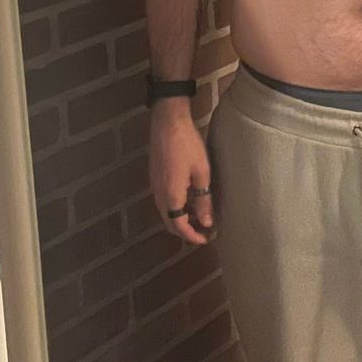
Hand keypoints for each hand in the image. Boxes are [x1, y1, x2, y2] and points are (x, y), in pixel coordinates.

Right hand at [149, 108, 215, 245]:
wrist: (168, 122)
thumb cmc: (188, 145)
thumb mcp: (201, 172)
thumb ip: (203, 199)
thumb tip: (207, 222)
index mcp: (170, 196)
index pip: (179, 226)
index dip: (192, 236)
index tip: (206, 239)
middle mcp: (158, 195)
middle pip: (169, 221)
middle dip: (185, 230)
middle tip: (203, 230)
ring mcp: (154, 185)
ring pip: (165, 211)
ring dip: (180, 218)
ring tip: (198, 215)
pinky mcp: (154, 176)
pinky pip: (163, 200)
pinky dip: (175, 206)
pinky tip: (188, 199)